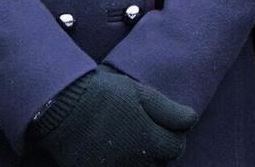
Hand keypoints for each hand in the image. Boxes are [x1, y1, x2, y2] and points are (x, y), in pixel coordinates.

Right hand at [30, 66, 196, 166]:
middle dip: (156, 149)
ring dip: (139, 158)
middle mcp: (133, 162)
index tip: (164, 124)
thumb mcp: (143, 94)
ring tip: (128, 140)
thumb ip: (170, 111)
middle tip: (144, 130)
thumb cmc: (106, 94)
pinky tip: (112, 151)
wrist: (62, 105)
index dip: (173, 135)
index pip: (175, 148)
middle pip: (157, 163)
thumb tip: (192, 121)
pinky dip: (119, 163)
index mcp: (150, 141)